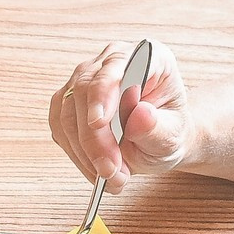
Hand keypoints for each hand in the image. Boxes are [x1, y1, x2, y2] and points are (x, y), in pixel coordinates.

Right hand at [50, 40, 192, 190]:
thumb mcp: (173, 136)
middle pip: (85, 91)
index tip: (98, 123)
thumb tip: (140, 115)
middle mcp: (113, 61)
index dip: (103, 92)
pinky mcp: (68, 101)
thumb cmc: (168, 131)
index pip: (117, 65)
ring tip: (110, 177)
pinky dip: (75, 153)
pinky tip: (94, 170)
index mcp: (148, 56)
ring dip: (84, 151)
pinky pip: (60, 127)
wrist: (159, 140)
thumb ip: (158, 128)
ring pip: (67, 112)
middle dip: (94, 138)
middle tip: (110, 170)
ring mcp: (86, 79)